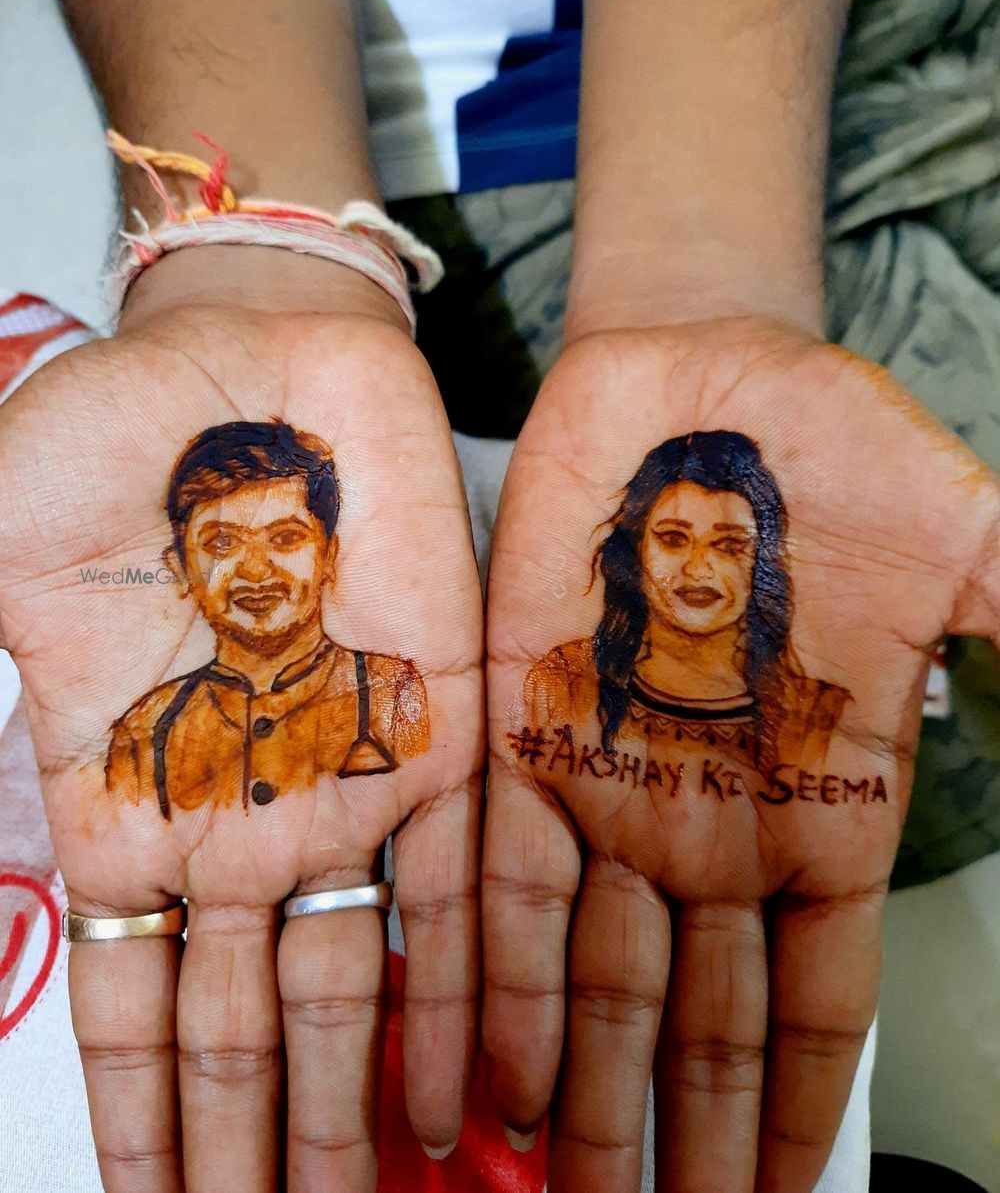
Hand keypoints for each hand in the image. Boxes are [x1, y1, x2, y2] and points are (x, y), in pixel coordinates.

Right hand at [0, 251, 483, 1192]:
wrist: (243, 354)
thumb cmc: (109, 438)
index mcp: (124, 797)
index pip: (132, 1003)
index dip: (147, 1116)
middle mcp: (240, 810)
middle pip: (252, 1023)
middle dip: (265, 1143)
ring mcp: (342, 772)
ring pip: (358, 980)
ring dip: (362, 1101)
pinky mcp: (438, 718)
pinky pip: (463, 877)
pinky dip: (465, 988)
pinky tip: (471, 1091)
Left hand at [483, 316, 999, 1192]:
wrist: (708, 376)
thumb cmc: (837, 451)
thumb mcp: (974, 543)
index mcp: (823, 800)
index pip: (816, 994)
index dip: (800, 1104)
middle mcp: (711, 816)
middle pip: (698, 1018)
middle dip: (679, 1133)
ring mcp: (613, 778)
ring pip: (598, 976)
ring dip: (584, 1088)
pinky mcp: (527, 725)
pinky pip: (504, 878)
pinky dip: (499, 980)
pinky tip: (493, 1072)